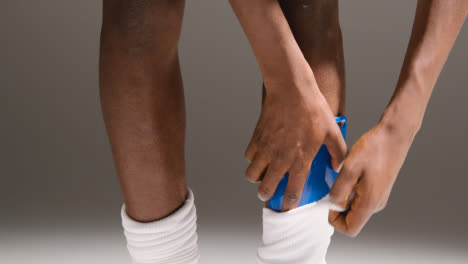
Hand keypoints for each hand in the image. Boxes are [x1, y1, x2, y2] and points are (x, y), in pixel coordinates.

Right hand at [245, 77, 346, 210]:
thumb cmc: (312, 108)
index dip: (289, 204)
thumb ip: (338, 152)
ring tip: (263, 174)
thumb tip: (337, 166)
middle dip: (267, 195)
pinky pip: (249, 156)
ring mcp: (265, 148)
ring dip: (257, 178)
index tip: (288, 206)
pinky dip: (253, 159)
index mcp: (300, 160)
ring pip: (252, 175)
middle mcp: (280, 158)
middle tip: (270, 192)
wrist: (291, 88)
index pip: (292, 192)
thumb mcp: (332, 130)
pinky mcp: (256, 138)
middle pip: (266, 189)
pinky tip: (261, 155)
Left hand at [328, 121, 414, 236]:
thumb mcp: (350, 169)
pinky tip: (352, 172)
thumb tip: (332, 204)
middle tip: (334, 185)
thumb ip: (339, 190)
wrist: (394, 134)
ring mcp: (379, 197)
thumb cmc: (375, 149)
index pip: (349, 229)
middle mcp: (376, 204)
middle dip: (338, 206)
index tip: (329, 201)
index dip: (334, 219)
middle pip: (351, 219)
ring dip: (345, 196)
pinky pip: (360, 197)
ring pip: (355, 207)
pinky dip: (351, 189)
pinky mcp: (379, 189)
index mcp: (369, 203)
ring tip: (345, 175)